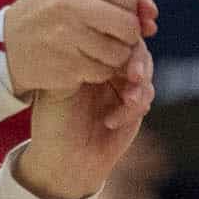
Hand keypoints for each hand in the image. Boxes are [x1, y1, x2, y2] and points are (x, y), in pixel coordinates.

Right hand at [1, 0, 155, 96]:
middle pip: (127, 24)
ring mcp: (62, 34)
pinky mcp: (62, 64)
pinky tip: (83, 64)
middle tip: (113, 37)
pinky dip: (99, 71)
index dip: (139, 9)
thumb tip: (151, 13)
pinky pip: (103, 70)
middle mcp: (64, 1)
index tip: (137, 20)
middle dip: (128, 35)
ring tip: (95, 50)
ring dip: (115, 55)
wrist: (3, 48)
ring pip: (119, 50)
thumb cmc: (49, 14)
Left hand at [14, 41, 155, 198]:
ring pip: (145, 73)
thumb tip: (93, 38)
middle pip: (134, 50)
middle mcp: (105, 69)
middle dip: (138, 61)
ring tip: (128, 100)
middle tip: (134, 74)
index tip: (121, 43)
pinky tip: (111, 122)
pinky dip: (133, 108)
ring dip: (140, 85)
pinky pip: (145, 97)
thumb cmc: (53, 125)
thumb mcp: (57, 91)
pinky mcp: (133, 107)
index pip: (109, 37)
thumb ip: (76, 64)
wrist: (63, 161)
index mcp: (86, 59)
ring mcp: (121, 87)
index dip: (120, 37)